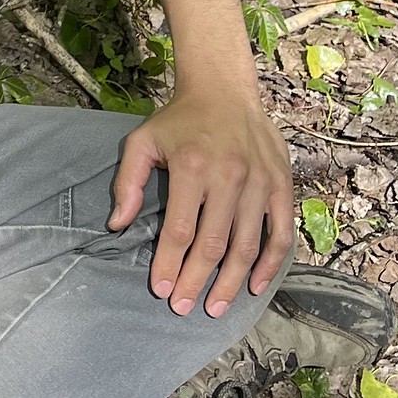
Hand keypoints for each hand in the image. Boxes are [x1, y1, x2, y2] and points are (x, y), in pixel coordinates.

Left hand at [107, 81, 294, 317]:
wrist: (224, 89)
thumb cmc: (179, 120)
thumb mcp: (142, 141)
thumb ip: (127, 183)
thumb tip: (117, 225)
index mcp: (191, 166)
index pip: (180, 230)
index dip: (169, 264)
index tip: (160, 290)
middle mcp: (228, 176)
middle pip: (213, 245)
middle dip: (195, 282)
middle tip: (182, 308)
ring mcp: (259, 181)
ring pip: (246, 246)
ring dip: (230, 283)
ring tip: (214, 307)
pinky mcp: (280, 184)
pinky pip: (280, 234)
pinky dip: (270, 264)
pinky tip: (254, 285)